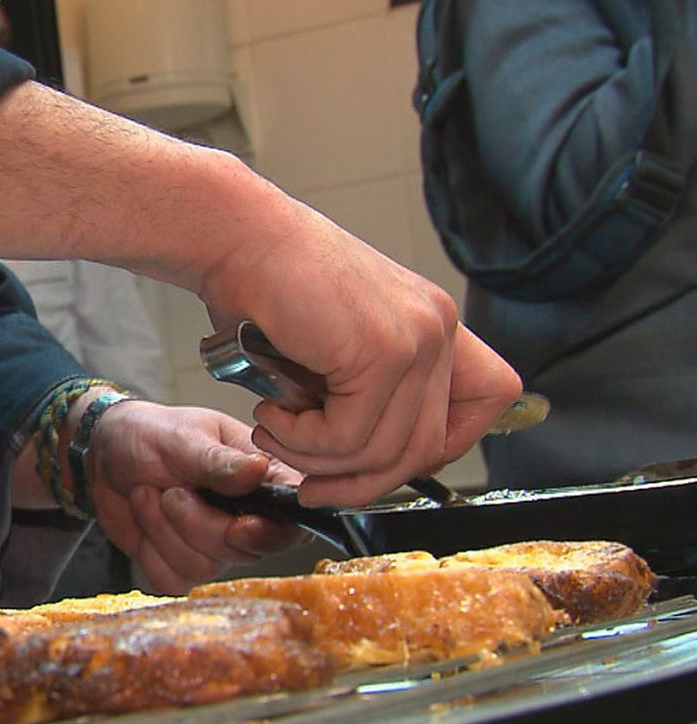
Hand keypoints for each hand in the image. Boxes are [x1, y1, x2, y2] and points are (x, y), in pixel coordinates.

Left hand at [85, 399, 307, 594]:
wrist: (106, 454)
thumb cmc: (151, 434)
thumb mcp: (181, 438)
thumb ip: (218, 461)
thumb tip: (259, 471)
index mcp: (262, 478)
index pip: (291, 520)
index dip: (271, 533)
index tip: (238, 526)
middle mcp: (248, 517)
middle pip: (244, 551)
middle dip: (196, 524)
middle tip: (170, 490)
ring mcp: (216, 546)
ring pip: (204, 567)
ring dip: (163, 530)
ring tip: (149, 493)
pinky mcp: (183, 565)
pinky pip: (173, 579)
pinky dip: (149, 550)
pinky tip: (145, 516)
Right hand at [194, 189, 521, 506]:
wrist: (235, 239)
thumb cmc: (266, 288)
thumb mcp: (332, 348)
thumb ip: (360, 395)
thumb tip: (360, 468)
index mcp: (433, 322)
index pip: (489, 399)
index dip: (440, 444)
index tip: (379, 459)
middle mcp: (437, 328)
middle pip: (428, 448)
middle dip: (362, 483)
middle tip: (311, 484)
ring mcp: (416, 339)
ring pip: (385, 452)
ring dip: (317, 462)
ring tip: (274, 435)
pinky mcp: (381, 352)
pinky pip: (349, 438)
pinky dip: (301, 442)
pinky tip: (271, 416)